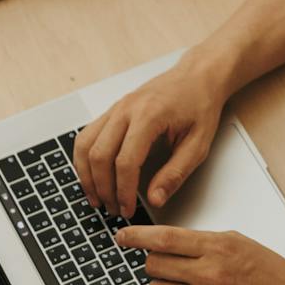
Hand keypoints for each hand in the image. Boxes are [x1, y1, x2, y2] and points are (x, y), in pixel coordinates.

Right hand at [73, 56, 226, 217]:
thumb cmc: (199, 105)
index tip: (128, 209)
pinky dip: (85, 158)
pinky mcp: (112, 110)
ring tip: (97, 198)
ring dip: (87, 175)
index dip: (123, 191)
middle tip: (113, 209)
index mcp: (149, 115)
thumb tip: (155, 199)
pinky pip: (87, 135)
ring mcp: (116, 107)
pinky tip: (93, 175)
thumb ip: (176, 173)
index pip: (125, 161)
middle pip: (99, 154)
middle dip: (103, 188)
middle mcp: (126, 109)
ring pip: (86, 144)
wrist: (196, 76)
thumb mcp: (198, 144)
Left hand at [118, 224, 284, 284]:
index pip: (165, 238)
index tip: (122, 236)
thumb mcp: (239, 243)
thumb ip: (204, 241)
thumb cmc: (271, 274)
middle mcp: (210, 272)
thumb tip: (170, 241)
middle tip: (165, 268)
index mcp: (217, 246)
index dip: (137, 236)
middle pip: (155, 265)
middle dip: (154, 265)